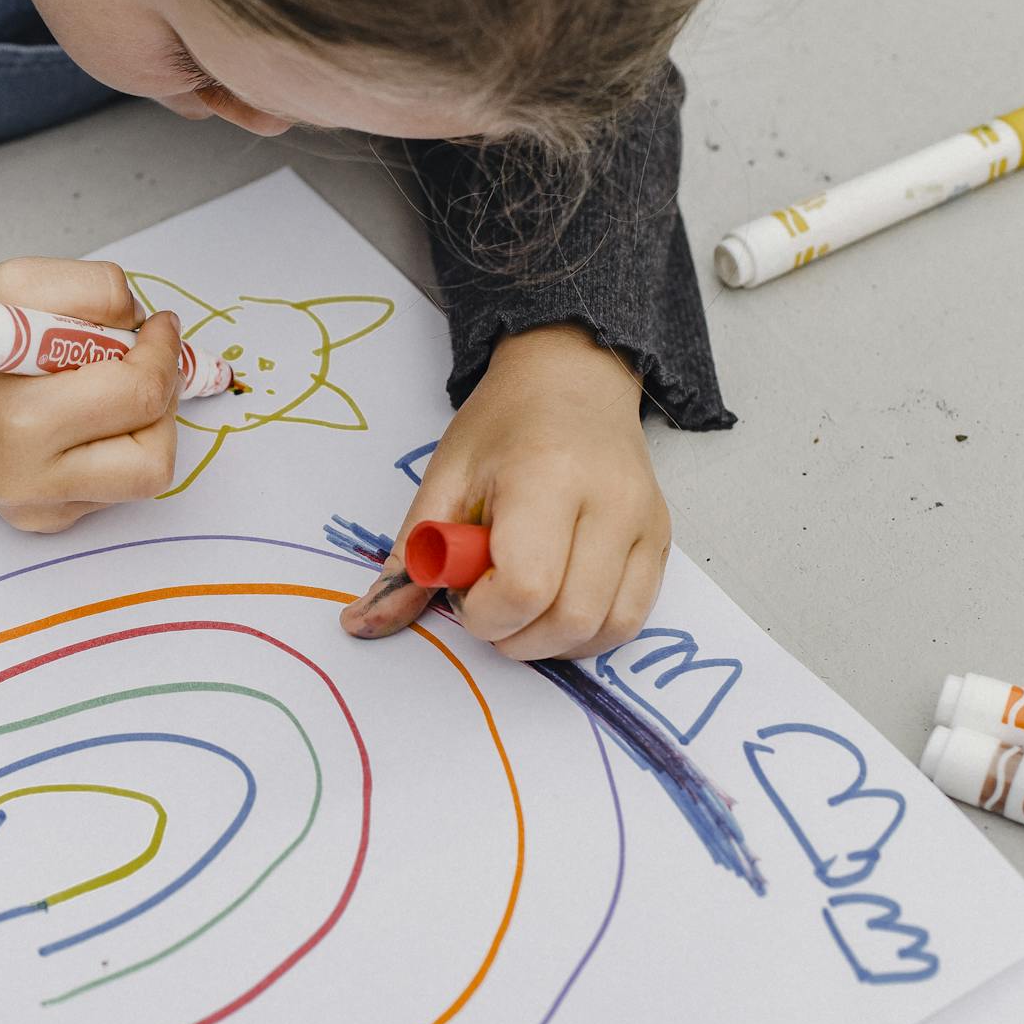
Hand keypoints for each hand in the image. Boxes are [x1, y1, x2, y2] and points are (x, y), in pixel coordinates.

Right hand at [0, 258, 180, 532]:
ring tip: (120, 392)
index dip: (164, 354)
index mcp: (20, 421)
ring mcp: (39, 510)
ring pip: (144, 480)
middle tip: (148, 365)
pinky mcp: (46, 523)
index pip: (137, 396)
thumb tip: (146, 325)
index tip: (159, 327)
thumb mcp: (17, 283)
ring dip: (149, 429)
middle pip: (153, 459)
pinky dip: (119, 450)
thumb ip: (93, 290)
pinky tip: (89, 421)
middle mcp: (31, 480)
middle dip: (164, 402)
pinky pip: (115, 491)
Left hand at [339, 324, 670, 661]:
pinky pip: (630, 619)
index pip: (525, 586)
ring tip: (519, 604)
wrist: (573, 380)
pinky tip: (554, 607)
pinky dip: (585, 633)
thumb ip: (408, 558)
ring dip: (551, 643)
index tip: (462, 592)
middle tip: (486, 603)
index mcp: (547, 476)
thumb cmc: (504, 425)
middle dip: (514, 635)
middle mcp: (609, 501)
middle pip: (569, 618)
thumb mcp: (444, 478)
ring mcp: (644, 523)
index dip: (484, 613)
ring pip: (606, 630)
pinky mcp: (660, 541)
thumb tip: (363, 624)